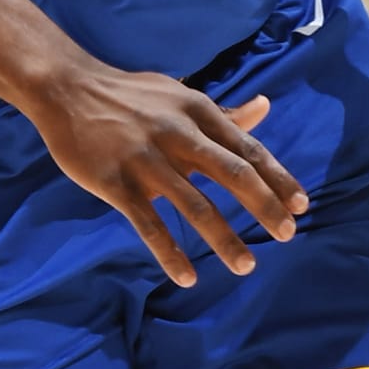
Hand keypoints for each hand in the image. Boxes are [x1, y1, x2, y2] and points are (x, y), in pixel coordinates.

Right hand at [30, 63, 308, 288]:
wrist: (68, 90)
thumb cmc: (131, 97)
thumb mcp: (180, 96)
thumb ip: (223, 113)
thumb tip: (266, 106)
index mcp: (198, 112)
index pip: (249, 150)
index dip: (278, 179)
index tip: (301, 206)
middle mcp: (178, 135)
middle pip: (233, 174)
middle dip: (265, 207)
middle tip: (287, 235)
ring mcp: (147, 160)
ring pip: (195, 206)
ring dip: (224, 239)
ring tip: (246, 266)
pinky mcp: (116, 183)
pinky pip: (148, 226)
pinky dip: (170, 254)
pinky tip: (188, 278)